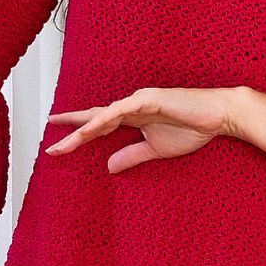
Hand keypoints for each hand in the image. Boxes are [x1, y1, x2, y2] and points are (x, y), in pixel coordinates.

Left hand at [44, 86, 238, 173]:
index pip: (99, 126)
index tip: (57, 145)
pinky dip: (105, 118)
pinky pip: (121, 110)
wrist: (217, 117)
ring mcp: (138, 101)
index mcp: (132, 118)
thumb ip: (131, 156)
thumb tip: (108, 166)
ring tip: (65, 139)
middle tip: (49, 131)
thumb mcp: (155, 150)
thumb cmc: (191, 129)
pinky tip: (92, 127)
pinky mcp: (149, 99)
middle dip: (72, 126)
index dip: (79, 134)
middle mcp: (131, 106)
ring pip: (104, 115)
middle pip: (95, 118)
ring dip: (84, 127)